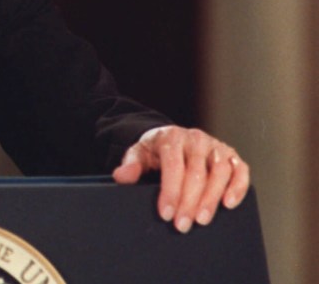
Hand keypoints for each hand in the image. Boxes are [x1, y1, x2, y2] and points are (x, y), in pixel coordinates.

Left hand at [112, 125, 249, 232]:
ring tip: (202, 220)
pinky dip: (238, 187)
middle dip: (189, 201)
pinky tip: (229, 204)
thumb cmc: (154, 151)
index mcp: (171, 137)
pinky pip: (240, 170)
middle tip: (182, 224)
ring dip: (212, 198)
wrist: (170, 139)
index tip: (166, 213)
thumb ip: (130, 165)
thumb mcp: (137, 154)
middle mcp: (195, 139)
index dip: (171, 191)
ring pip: (220, 171)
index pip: (173, 165)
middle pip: (196, 172)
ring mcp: (215, 146)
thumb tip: (122, 176)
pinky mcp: (230, 155)